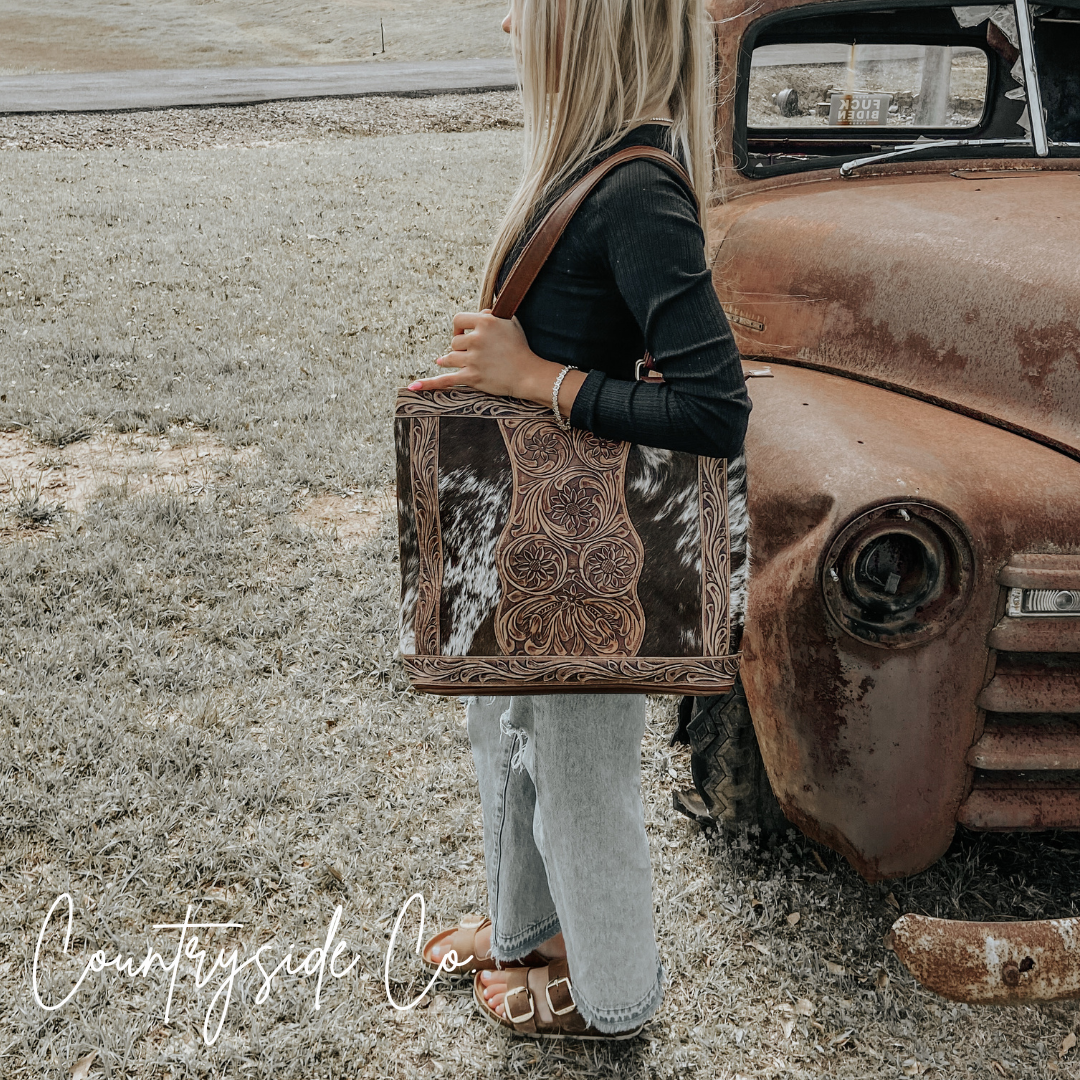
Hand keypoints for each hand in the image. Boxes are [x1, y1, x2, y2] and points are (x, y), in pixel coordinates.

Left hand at [408, 310, 577, 408]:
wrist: (529, 373)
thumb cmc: (520, 347)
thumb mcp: (510, 322)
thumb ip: (491, 314)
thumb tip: (478, 313)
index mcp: (485, 322)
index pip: (457, 319)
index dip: (459, 327)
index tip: (465, 333)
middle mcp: (477, 339)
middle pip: (454, 341)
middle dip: (462, 348)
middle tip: (478, 354)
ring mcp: (473, 359)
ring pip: (449, 358)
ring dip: (453, 361)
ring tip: (466, 363)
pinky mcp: (472, 377)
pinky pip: (445, 380)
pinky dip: (429, 383)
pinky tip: (413, 387)